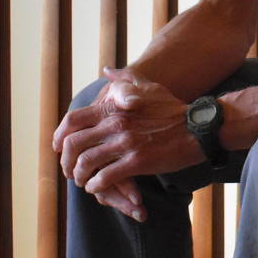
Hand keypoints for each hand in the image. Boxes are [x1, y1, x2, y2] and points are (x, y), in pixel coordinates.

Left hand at [52, 68, 201, 220]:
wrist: (198, 128)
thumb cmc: (174, 110)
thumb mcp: (148, 87)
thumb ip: (125, 80)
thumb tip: (107, 70)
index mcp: (113, 108)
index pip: (72, 120)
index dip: (59, 136)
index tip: (58, 148)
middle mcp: (115, 124)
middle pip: (73, 144)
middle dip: (66, 161)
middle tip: (69, 171)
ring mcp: (125, 143)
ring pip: (86, 163)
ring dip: (80, 176)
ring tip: (83, 181)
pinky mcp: (137, 162)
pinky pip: (105, 177)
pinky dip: (96, 185)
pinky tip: (98, 187)